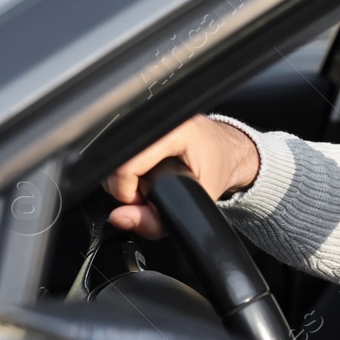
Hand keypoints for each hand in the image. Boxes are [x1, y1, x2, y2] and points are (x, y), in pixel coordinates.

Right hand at [104, 116, 259, 238]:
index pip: (126, 165)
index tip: (142, 202)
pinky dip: (126, 170)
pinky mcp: (140, 125)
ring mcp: (147, 120)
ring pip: (112, 159)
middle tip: (148, 196)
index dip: (126, 192)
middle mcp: (158, 121)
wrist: (227, 149)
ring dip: (124, 181)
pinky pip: (118, 153)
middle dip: (125, 189)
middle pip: (115, 163)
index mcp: (175, 132)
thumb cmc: (217, 169)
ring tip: (149, 184)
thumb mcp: (196, 200)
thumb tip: (119, 218)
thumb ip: (157, 220)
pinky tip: (145, 173)